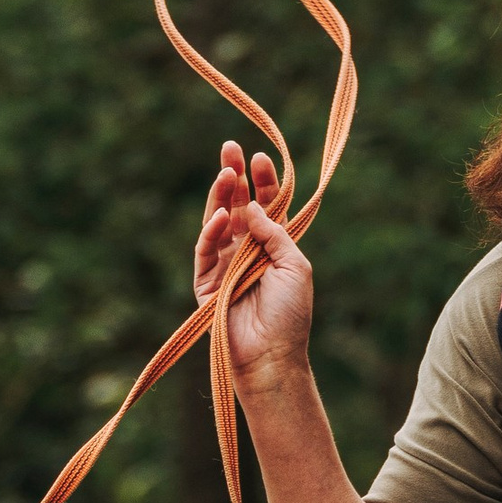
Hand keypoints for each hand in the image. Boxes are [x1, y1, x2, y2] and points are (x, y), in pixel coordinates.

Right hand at [192, 142, 313, 387]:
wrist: (271, 355)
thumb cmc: (291, 314)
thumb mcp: (295, 266)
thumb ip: (276, 233)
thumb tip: (254, 205)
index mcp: (273, 248)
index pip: (265, 207)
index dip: (263, 183)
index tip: (261, 158)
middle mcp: (248, 252)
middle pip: (238, 206)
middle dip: (235, 177)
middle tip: (231, 147)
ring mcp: (224, 265)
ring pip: (218, 221)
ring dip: (221, 196)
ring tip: (226, 172)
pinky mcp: (205, 281)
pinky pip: (205, 249)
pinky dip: (212, 230)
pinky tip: (221, 216)